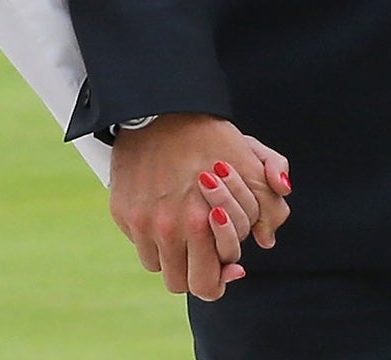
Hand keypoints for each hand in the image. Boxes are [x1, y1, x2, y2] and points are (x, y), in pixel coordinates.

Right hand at [108, 113, 291, 300]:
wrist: (162, 106)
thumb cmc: (211, 135)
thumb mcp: (251, 162)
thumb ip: (270, 204)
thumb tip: (266, 240)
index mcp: (199, 223)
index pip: (208, 284)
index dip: (222, 277)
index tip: (230, 264)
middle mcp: (166, 228)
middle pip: (182, 283)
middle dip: (199, 272)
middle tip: (207, 253)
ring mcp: (140, 221)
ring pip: (159, 266)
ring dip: (174, 255)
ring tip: (185, 229)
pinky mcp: (121, 211)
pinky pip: (139, 243)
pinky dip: (153, 236)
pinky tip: (165, 212)